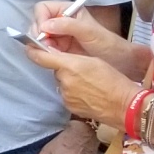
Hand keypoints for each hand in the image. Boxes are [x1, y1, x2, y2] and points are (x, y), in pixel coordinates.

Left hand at [22, 31, 140, 129]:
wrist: (125, 106)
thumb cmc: (114, 79)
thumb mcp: (94, 61)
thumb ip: (72, 58)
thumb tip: (58, 58)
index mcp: (69, 66)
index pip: (41, 57)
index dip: (33, 50)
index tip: (29, 47)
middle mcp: (63, 81)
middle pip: (56, 71)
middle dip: (65, 69)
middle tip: (83, 71)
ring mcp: (65, 95)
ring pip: (62, 83)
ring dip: (70, 82)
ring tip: (90, 84)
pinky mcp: (70, 106)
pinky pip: (67, 95)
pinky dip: (74, 93)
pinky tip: (89, 94)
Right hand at [33, 8, 148, 78]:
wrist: (120, 63)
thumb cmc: (108, 44)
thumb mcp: (90, 32)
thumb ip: (68, 25)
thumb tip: (45, 25)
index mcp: (68, 11)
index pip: (43, 8)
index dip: (40, 18)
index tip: (43, 32)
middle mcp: (60, 21)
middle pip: (37, 22)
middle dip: (39, 33)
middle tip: (47, 44)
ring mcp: (58, 36)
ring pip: (38, 36)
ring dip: (41, 44)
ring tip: (52, 52)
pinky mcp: (58, 50)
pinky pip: (43, 49)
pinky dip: (44, 52)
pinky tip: (53, 57)